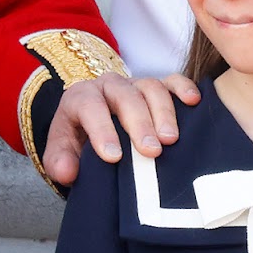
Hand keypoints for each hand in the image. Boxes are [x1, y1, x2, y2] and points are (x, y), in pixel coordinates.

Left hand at [41, 72, 199, 186]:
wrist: (90, 127)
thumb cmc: (78, 142)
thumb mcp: (61, 152)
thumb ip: (59, 161)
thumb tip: (67, 171)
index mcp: (81, 98)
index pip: (90, 107)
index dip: (101, 130)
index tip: (113, 157)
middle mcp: (108, 86)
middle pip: (125, 96)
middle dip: (139, 123)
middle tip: (151, 150)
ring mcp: (134, 85)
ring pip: (151, 87)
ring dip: (163, 112)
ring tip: (171, 139)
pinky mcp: (157, 87)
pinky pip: (172, 81)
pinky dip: (183, 88)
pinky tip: (193, 102)